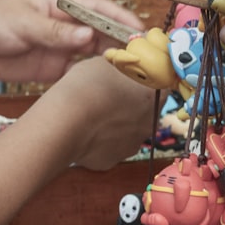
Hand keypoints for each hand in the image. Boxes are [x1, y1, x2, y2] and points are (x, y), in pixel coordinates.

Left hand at [0, 0, 143, 82]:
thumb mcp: (23, 23)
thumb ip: (55, 31)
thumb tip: (87, 36)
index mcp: (63, 5)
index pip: (100, 9)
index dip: (121, 18)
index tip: (138, 31)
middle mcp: (68, 25)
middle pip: (103, 31)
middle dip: (123, 40)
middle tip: (143, 55)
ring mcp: (62, 47)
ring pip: (96, 52)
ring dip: (113, 59)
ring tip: (132, 70)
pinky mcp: (54, 68)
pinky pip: (80, 71)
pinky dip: (95, 76)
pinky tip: (109, 82)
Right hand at [40, 56, 155, 170]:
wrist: (64, 122)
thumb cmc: (87, 87)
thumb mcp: (106, 63)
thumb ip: (122, 66)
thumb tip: (123, 63)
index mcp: (155, 97)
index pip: (160, 88)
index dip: (145, 83)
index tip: (131, 81)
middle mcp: (149, 124)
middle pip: (145, 112)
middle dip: (131, 105)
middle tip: (108, 97)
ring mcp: (132, 144)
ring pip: (128, 132)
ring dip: (116, 124)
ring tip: (93, 115)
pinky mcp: (112, 161)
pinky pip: (109, 148)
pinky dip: (100, 142)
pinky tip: (85, 132)